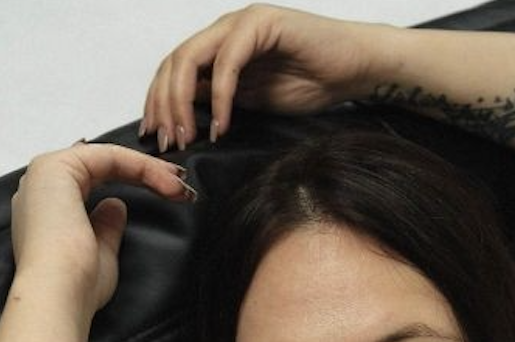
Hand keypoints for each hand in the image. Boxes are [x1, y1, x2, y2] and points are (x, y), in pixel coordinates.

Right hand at [10, 143, 196, 315]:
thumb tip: (116, 205)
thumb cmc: (76, 286)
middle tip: (182, 188)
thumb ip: (107, 229)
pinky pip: (108, 156)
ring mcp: (47, 174)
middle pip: (105, 166)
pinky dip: (140, 166)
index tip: (172, 196)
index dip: (137, 184)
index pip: (98, 181)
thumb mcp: (102, 254)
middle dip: (148, 174)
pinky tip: (166, 181)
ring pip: (108, 159)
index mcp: (48, 207)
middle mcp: (43, 186)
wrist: (58, 294)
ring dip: (149, 170)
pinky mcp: (56, 167)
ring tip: (181, 187)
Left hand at [142, 4, 391, 150]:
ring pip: (191, 58)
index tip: (159, 141)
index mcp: (220, 47)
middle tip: (169, 144)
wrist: (355, 69)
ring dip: (183, 102)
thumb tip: (188, 122)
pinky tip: (221, 124)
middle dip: (164, 107)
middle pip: (173, 64)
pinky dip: (219, 96)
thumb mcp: (255, 102)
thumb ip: (221, 104)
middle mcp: (225, 31)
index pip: (174, 71)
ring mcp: (241, 23)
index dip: (160, 105)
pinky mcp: (260, 24)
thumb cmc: (314, 83)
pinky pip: (227, 62)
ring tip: (188, 136)